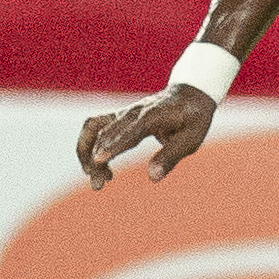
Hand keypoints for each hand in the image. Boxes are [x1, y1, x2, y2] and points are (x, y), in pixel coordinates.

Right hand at [76, 86, 217, 190]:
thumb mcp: (192, 139)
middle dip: (96, 160)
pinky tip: (101, 165)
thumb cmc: (193, 118)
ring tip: (96, 178)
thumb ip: (171, 156)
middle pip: (105, 133)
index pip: (129, 131)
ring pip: (93, 127)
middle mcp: (134, 112)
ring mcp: (124, 112)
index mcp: (153, 116)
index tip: (98, 160)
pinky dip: (90, 145)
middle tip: (98, 185)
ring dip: (86, 151)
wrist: (190, 94)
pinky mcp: (118, 116)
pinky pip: (94, 126)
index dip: (113, 145)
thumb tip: (153, 177)